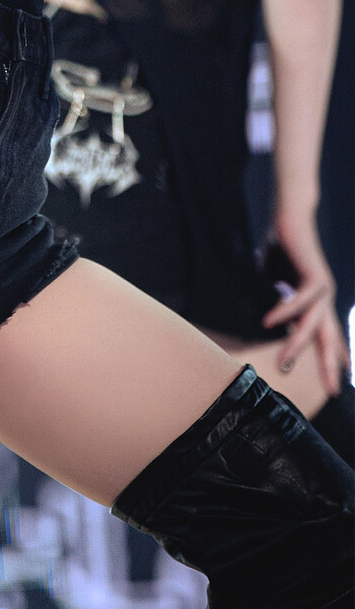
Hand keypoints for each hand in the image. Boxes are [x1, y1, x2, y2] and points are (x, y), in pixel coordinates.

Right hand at [261, 211, 350, 398]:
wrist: (289, 216)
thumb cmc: (282, 246)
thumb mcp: (278, 280)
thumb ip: (280, 299)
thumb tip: (273, 318)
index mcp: (316, 301)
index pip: (327, 336)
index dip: (333, 359)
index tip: (338, 383)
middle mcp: (324, 298)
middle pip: (328, 339)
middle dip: (330, 367)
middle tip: (333, 392)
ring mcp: (322, 287)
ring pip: (313, 324)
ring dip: (297, 344)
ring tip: (284, 363)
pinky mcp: (314, 274)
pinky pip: (301, 300)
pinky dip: (284, 311)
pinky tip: (269, 322)